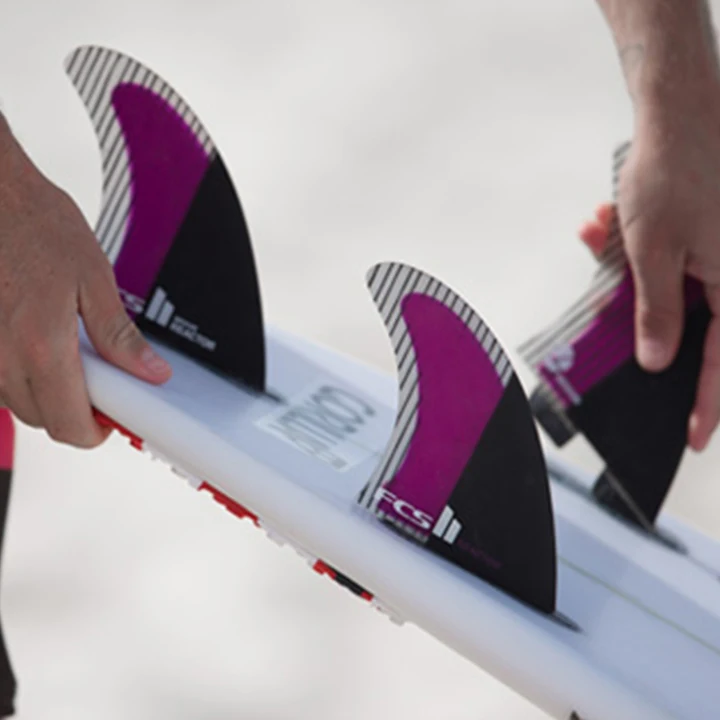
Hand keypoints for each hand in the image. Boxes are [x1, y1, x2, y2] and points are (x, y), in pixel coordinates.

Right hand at [0, 120, 170, 447]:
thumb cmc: (34, 223)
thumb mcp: (94, 278)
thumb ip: (119, 336)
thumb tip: (148, 371)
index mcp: (42, 347)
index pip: (69, 424)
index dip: (95, 431)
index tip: (111, 417)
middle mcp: (2, 357)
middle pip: (42, 420)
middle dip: (74, 413)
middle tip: (98, 382)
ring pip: (16, 403)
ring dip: (46, 394)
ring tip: (68, 354)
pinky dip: (20, 374)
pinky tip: (37, 341)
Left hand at [577, 102, 719, 451]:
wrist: (680, 107)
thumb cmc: (674, 173)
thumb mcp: (655, 251)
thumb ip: (658, 311)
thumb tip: (658, 362)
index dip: (706, 403)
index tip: (692, 437)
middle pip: (691, 323)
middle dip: (642, 314)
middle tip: (616, 293)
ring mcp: (717, 250)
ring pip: (668, 286)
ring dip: (628, 270)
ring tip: (603, 230)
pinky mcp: (702, 232)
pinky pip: (664, 258)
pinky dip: (630, 247)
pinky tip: (602, 222)